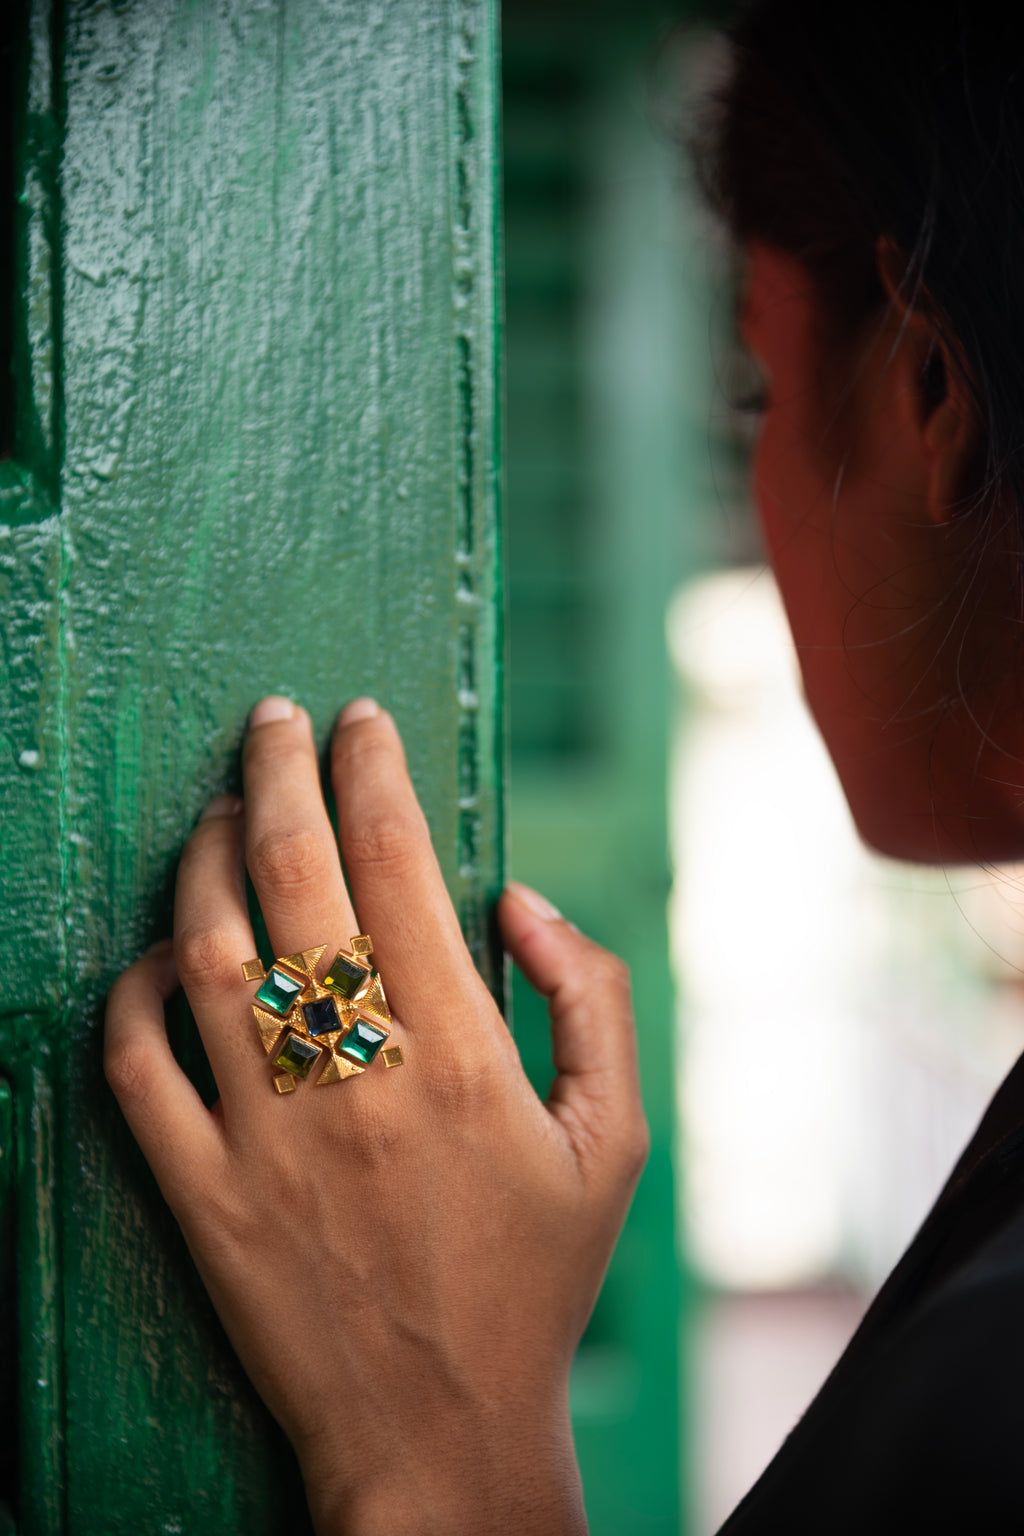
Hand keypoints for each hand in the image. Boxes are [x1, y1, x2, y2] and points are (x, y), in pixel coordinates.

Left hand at [105, 697, 647, 1535]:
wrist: (439, 1433)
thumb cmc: (535, 1281)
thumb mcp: (617, 1138)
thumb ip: (589, 997)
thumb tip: (519, 900)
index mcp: (463, 1052)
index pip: (400, 861)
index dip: (374, 770)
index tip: (361, 723)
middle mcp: (357, 1075)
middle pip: (295, 875)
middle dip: (277, 772)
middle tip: (273, 720)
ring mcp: (267, 1134)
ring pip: (209, 952)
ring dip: (201, 863)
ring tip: (213, 814)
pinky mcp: (203, 1194)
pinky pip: (139, 1069)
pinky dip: (134, 995)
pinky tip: (160, 956)